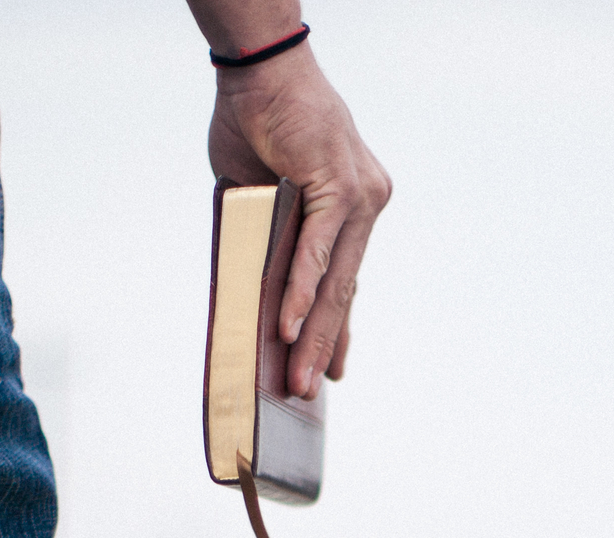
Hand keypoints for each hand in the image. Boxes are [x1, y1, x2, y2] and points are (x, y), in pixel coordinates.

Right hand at [200, 38, 390, 398]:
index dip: (338, 327)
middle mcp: (367, 204)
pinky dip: (301, 289)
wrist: (258, 68)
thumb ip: (263, 240)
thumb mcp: (258, 197)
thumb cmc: (256, 122)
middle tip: (312, 393)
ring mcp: (360, 195)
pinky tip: (289, 327)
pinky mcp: (341, 186)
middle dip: (325, 346)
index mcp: (354, 207)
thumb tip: (246, 287)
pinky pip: (318, 250)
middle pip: (343, 289)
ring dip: (314, 333)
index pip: (345, 278)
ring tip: (301, 379)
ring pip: (334, 280)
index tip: (334, 368)